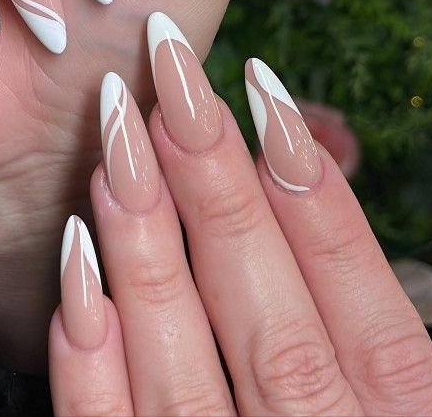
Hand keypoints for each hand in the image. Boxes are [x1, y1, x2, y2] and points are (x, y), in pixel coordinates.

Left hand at [49, 12, 431, 415]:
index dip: (309, 185)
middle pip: (263, 304)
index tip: (259, 86)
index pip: (357, 294)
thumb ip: (354, 331)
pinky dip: (88, 357)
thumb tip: (297, 178)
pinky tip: (74, 262)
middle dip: (212, 176)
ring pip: (182, 359)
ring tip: (116, 138)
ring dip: (146, 242)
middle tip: (169, 72)